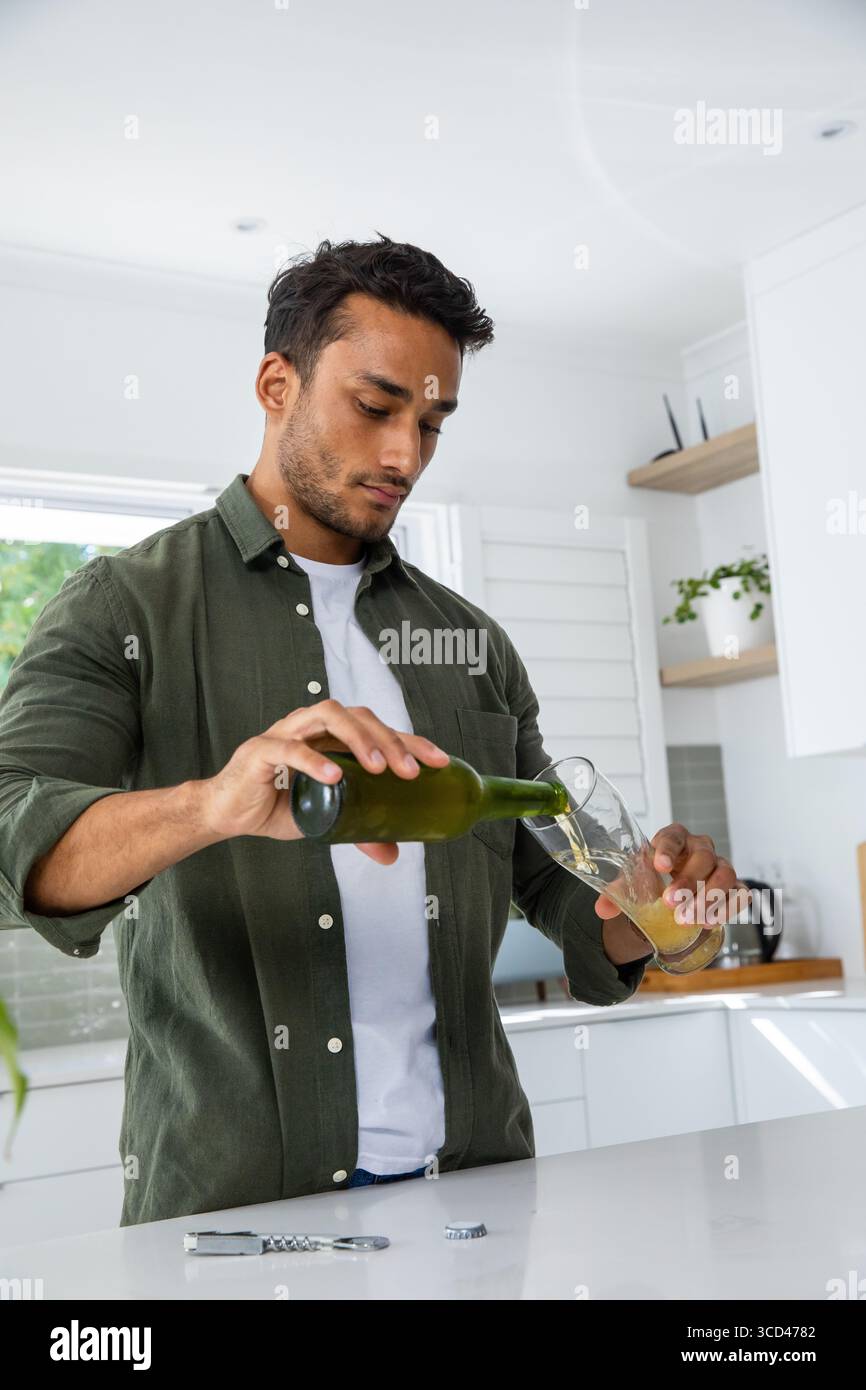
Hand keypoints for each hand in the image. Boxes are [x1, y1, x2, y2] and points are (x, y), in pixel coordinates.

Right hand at [197, 699, 448, 863]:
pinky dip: (312, 760)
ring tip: (378, 767)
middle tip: (411, 771)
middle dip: (389, 739)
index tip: (440, 762)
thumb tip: (393, 854)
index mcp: (332, 738)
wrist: (228, 814)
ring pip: (328, 716)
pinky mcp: (260, 751)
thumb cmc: (277, 805)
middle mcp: (312, 727)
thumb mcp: (327, 819)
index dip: (411, 741)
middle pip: (358, 716)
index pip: (378, 729)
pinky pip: (288, 748)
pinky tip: (333, 775)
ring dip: (358, 738)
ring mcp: (286, 733)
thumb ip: (359, 830)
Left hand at [594, 822, 748, 927]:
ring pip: (726, 874)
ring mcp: (721, 866)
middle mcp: (701, 848)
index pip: (673, 836)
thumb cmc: (655, 879)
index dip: (667, 849)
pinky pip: (741, 894)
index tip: (659, 866)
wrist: (676, 890)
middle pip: (703, 857)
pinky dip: (728, 908)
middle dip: (688, 881)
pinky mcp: (735, 887)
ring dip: (709, 897)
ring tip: (689, 918)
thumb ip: (618, 893)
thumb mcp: (635, 882)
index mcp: (675, 839)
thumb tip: (602, 909)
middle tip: (670, 904)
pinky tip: (709, 922)